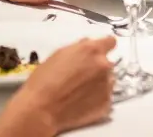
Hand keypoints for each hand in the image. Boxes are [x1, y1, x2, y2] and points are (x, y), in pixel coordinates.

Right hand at [1, 36, 116, 134]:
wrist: (41, 109)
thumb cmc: (44, 81)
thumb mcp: (58, 55)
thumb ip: (78, 48)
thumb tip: (87, 46)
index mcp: (92, 50)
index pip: (110, 42)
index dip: (104, 48)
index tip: (98, 54)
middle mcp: (103, 66)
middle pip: (107, 64)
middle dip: (97, 68)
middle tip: (80, 77)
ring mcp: (107, 86)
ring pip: (108, 81)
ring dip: (98, 84)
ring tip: (78, 91)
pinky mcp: (106, 104)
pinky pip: (105, 98)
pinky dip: (96, 100)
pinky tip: (80, 102)